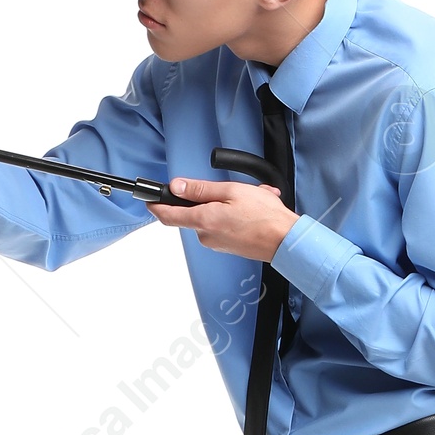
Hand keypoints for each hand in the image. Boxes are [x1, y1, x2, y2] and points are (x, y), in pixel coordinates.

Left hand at [146, 177, 297, 261]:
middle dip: (212, 198)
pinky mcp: (227, 247)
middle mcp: (206, 236)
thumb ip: (200, 190)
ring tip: (253, 199)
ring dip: (230, 205)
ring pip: (213, 217)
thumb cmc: (264, 216)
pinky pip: (225, 226)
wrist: (286, 241)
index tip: (148, 199)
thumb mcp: (230, 192)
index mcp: (203, 221)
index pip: (168, 215)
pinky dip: (237, 215)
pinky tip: (254, 211)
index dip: (156, 206)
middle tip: (235, 190)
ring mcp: (217, 244)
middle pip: (194, 213)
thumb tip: (177, 187)